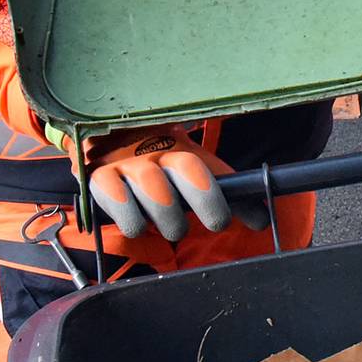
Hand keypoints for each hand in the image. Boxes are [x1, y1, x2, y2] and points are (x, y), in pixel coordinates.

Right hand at [83, 127, 262, 240]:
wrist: (113, 134)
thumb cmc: (165, 161)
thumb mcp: (199, 170)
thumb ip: (231, 194)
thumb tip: (263, 222)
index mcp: (182, 152)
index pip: (203, 172)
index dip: (214, 199)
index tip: (226, 223)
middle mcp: (153, 157)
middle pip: (176, 183)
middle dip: (192, 210)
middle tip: (202, 226)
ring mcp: (125, 168)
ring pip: (148, 200)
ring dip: (164, 220)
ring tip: (170, 226)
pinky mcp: (98, 180)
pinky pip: (117, 208)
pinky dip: (130, 222)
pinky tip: (137, 223)